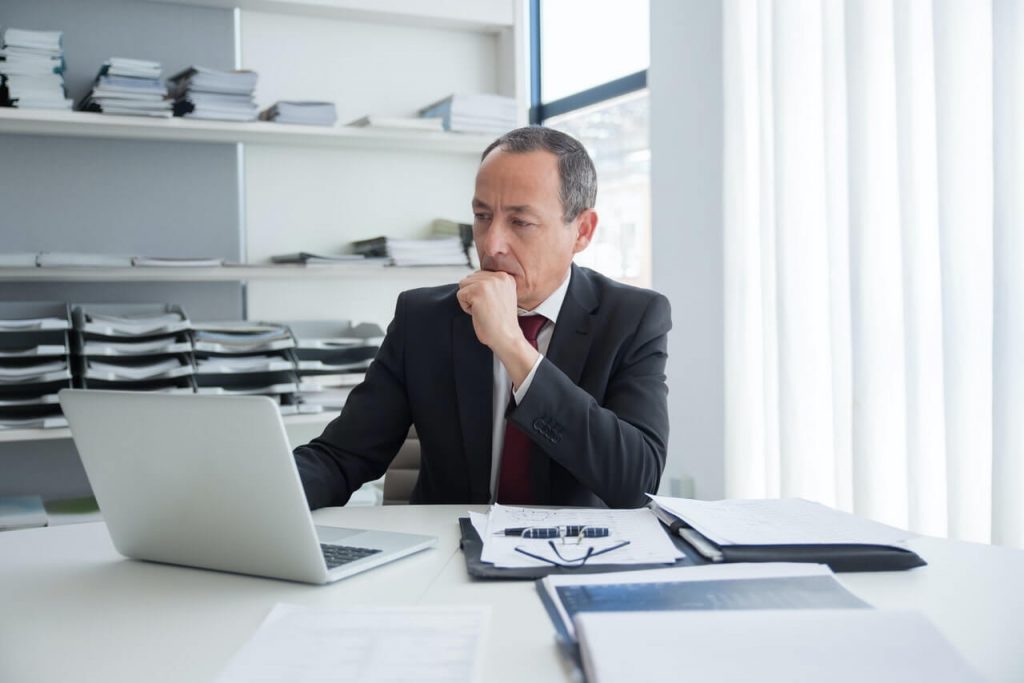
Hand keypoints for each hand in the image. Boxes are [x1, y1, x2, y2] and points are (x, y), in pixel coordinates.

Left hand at [457, 270, 539, 386]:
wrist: (506, 337)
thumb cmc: (502, 323)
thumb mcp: (502, 296)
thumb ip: (491, 285)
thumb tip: (472, 280)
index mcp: (505, 277)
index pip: (479, 276)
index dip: (480, 293)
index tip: (493, 305)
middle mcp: (498, 276)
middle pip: (470, 279)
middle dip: (474, 295)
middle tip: (488, 309)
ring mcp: (488, 283)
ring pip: (463, 285)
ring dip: (469, 300)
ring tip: (484, 310)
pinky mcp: (477, 291)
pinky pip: (460, 295)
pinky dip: (466, 308)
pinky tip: (479, 313)